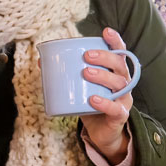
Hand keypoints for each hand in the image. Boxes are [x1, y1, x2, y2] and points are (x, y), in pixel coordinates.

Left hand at [78, 27, 133, 165]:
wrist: (102, 134)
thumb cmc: (91, 105)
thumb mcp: (79, 88)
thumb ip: (66, 75)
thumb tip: (41, 62)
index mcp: (115, 73)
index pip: (120, 53)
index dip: (115, 41)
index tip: (106, 31)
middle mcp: (123, 83)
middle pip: (120, 65)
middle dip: (105, 57)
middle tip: (86, 56)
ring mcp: (124, 100)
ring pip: (119, 84)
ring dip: (103, 76)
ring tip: (86, 72)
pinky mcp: (120, 116)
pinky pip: (116, 109)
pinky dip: (105, 103)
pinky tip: (93, 99)